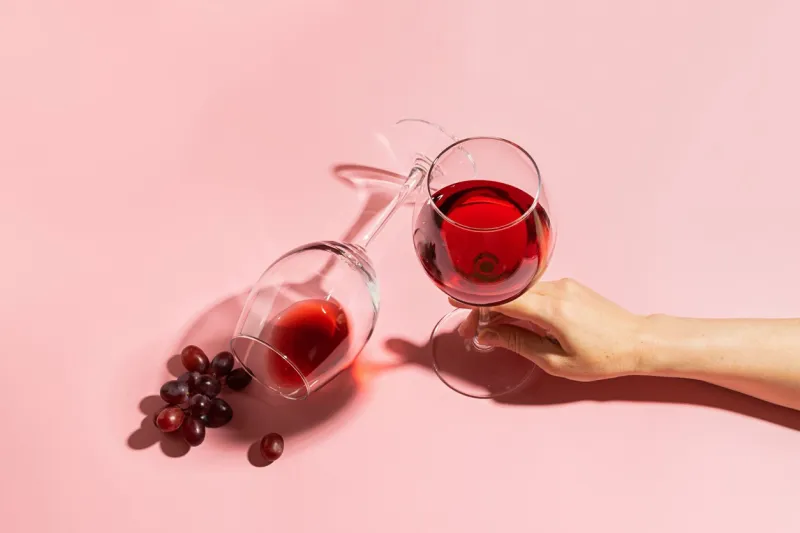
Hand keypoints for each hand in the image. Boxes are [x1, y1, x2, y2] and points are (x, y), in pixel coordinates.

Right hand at [453, 279, 646, 381]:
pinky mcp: (569, 287)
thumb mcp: (557, 362)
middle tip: (472, 331)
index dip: (476, 299)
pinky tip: (512, 320)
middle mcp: (557, 290)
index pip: (504, 297)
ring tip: (490, 329)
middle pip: (508, 292)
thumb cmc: (603, 357)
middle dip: (484, 308)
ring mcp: (564, 285)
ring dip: (501, 306)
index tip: (454, 300)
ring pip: (519, 291)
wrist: (639, 341)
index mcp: (552, 309)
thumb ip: (519, 344)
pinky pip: (534, 291)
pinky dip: (518, 303)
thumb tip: (489, 335)